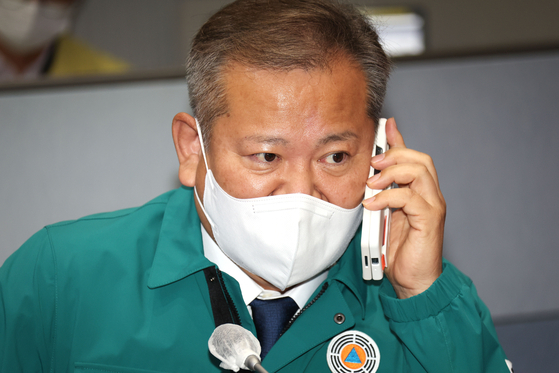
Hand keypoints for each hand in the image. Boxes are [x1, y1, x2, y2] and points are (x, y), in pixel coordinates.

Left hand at [363, 118, 445, 298]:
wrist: (414, 281)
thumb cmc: (400, 251)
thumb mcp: (385, 216)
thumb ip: (382, 195)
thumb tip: (369, 178)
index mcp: (420, 192)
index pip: (413, 158)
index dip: (399, 139)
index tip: (386, 125)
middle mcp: (431, 196)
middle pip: (420, 159)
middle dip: (394, 154)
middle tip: (372, 163)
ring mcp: (433, 207)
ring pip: (419, 172)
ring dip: (391, 172)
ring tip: (371, 184)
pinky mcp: (430, 220)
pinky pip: (410, 198)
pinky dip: (388, 196)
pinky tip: (373, 204)